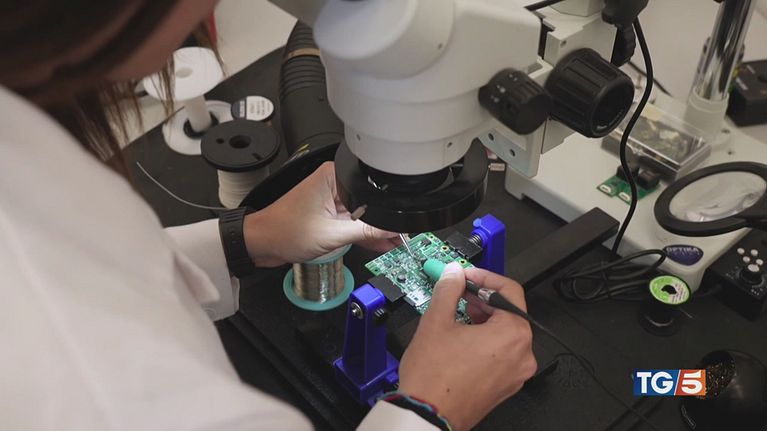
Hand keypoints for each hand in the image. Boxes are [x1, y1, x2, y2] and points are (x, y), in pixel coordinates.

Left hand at [243, 162, 398, 266]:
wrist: (261, 243)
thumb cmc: (283, 231)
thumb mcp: (332, 234)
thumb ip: (366, 231)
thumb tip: (392, 230)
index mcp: (333, 176)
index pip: (370, 189)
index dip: (388, 208)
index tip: (402, 223)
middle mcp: (333, 183)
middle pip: (369, 202)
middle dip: (385, 220)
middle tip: (404, 236)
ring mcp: (331, 200)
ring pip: (362, 214)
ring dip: (376, 229)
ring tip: (398, 241)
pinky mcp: (329, 214)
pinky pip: (352, 223)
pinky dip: (364, 233)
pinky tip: (381, 242)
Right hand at [398, 264, 536, 430]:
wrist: (428, 415)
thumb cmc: (434, 378)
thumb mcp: (436, 321)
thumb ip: (449, 290)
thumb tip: (454, 274)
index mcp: (513, 335)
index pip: (509, 290)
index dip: (484, 277)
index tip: (466, 276)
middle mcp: (522, 355)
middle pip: (509, 312)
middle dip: (482, 299)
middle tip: (459, 292)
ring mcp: (516, 373)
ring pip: (505, 334)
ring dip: (483, 319)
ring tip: (457, 315)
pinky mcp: (506, 386)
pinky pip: (501, 354)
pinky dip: (485, 341)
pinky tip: (462, 339)